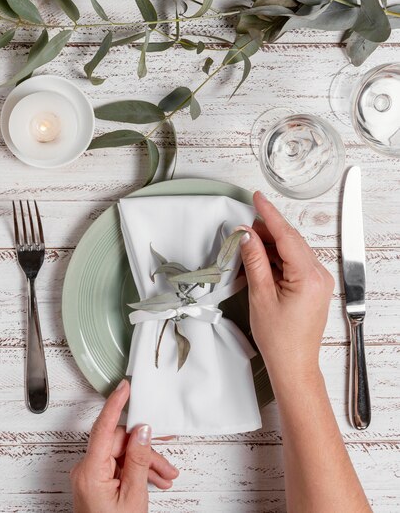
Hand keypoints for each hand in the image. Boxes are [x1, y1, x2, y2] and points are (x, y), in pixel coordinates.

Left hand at [70, 380, 178, 512]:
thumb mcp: (134, 495)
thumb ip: (139, 459)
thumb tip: (143, 430)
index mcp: (91, 471)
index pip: (103, 428)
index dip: (115, 404)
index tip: (125, 386)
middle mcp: (86, 471)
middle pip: (119, 443)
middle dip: (146, 449)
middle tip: (167, 462)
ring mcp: (90, 477)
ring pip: (122, 455)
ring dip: (145, 463)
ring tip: (166, 477)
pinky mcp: (96, 484)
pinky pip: (118, 467)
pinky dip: (136, 471)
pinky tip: (154, 481)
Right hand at [239, 192, 334, 388]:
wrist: (293, 365)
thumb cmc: (280, 339)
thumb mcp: (261, 295)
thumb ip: (254, 261)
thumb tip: (246, 237)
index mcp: (308, 276)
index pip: (286, 235)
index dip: (269, 215)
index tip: (258, 198)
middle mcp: (319, 275)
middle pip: (290, 240)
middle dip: (266, 230)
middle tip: (243, 229)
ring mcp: (318, 281)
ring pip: (291, 250)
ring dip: (270, 245)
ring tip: (247, 246)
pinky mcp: (313, 286)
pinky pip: (294, 262)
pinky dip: (276, 258)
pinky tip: (260, 260)